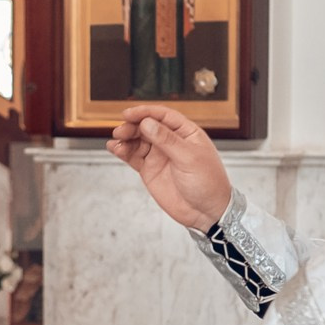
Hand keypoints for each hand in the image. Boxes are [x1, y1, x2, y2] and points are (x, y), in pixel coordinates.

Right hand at [106, 105, 231, 230]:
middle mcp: (171, 141)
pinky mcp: (150, 169)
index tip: (129, 114)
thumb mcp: (190, 158)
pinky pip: (133, 156)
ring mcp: (159, 155)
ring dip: (125, 138)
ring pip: (137, 140)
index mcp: (186, 133)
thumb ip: (167, 140)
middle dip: (132, 126)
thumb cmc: (208, 183)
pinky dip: (123, 151)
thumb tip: (147, 123)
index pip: (163, 116)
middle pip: (147, 126)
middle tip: (121, 131)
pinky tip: (115, 148)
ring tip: (116, 142)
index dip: (145, 112)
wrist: (206, 212)